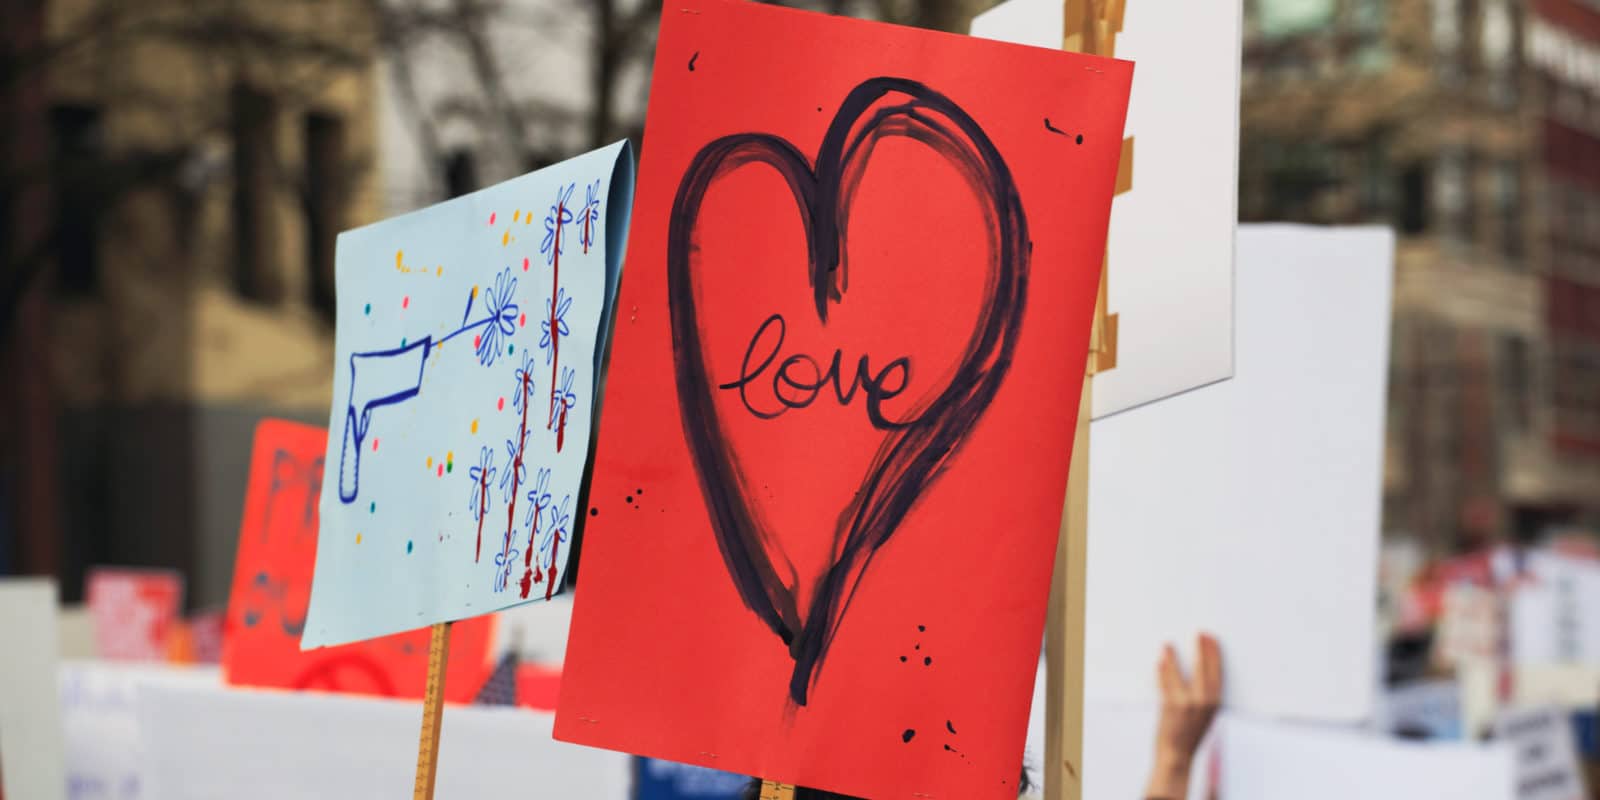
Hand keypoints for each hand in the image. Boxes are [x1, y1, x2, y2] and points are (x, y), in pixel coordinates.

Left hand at [1145, 633, 1221, 799]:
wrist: (1177, 756)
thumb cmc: (1190, 735)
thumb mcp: (1206, 715)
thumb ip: (1206, 697)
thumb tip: (1202, 673)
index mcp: (1214, 704)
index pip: (1217, 674)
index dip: (1214, 654)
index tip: (1211, 639)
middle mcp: (1203, 703)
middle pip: (1202, 669)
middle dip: (1201, 650)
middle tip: (1199, 633)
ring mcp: (1186, 704)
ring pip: (1179, 674)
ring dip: (1173, 658)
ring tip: (1167, 645)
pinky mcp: (1169, 707)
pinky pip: (1164, 684)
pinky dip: (1161, 672)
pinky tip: (1159, 661)